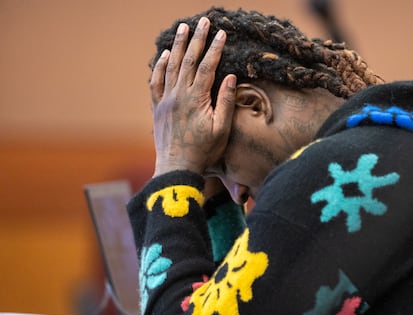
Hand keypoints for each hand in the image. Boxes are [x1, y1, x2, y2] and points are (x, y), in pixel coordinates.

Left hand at [150, 18, 236, 176]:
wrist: (176, 167)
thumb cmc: (204, 152)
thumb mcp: (222, 130)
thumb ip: (226, 102)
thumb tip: (230, 76)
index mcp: (196, 100)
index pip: (207, 67)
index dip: (215, 49)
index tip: (222, 33)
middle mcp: (178, 95)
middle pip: (188, 61)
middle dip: (197, 39)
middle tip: (204, 22)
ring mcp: (165, 100)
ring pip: (170, 66)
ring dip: (178, 46)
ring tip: (183, 28)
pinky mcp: (157, 108)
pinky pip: (155, 81)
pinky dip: (159, 66)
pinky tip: (164, 55)